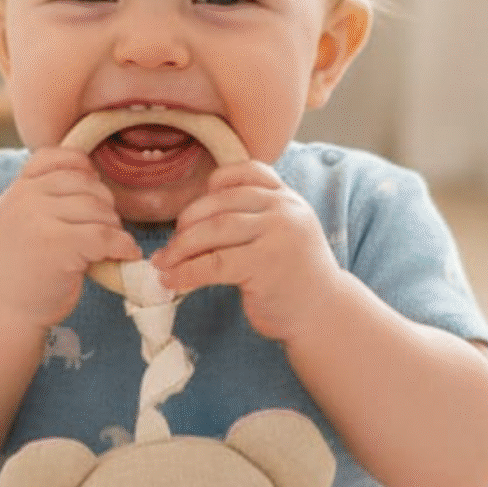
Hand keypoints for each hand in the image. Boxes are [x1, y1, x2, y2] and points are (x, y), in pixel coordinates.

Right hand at [0, 148, 141, 331]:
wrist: (2, 313)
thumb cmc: (20, 270)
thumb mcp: (20, 222)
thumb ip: (43, 199)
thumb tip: (93, 178)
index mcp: (17, 190)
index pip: (56, 157)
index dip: (83, 169)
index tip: (93, 193)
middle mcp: (24, 199)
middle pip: (85, 183)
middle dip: (104, 205)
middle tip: (107, 229)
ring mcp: (38, 220)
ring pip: (98, 208)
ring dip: (114, 227)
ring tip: (112, 245)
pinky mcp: (58, 245)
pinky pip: (105, 235)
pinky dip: (123, 245)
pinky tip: (127, 254)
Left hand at [150, 162, 340, 344]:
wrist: (324, 315)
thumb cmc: (296, 277)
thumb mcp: (285, 234)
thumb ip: (256, 218)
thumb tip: (193, 222)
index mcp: (288, 199)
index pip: (247, 172)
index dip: (216, 183)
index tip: (199, 204)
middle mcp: (284, 210)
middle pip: (221, 204)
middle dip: (188, 222)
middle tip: (170, 244)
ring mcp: (276, 235)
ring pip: (214, 230)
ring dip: (180, 247)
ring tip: (163, 263)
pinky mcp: (264, 265)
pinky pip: (214, 263)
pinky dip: (186, 272)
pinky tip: (172, 280)